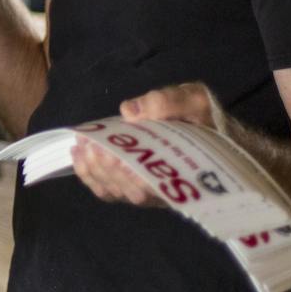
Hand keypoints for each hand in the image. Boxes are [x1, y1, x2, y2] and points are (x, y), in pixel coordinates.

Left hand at [70, 82, 224, 207]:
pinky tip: (78, 156)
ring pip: (116, 191)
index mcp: (185, 172)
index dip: (127, 170)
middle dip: (105, 167)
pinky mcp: (134, 186)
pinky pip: (110, 191)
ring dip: (94, 171)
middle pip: (130, 190)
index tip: (109, 149)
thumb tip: (130, 110)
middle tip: (89, 144)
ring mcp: (148, 191)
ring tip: (82, 146)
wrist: (212, 133)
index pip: (153, 183)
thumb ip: (167, 102)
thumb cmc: (203, 118)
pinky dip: (90, 176)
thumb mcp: (194, 100)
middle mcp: (165, 189)